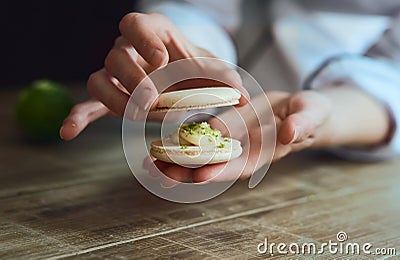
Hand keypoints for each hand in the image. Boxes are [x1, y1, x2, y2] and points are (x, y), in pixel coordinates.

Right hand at [60, 12, 247, 139]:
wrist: (182, 79)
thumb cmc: (195, 69)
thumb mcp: (212, 71)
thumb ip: (226, 80)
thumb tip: (243, 98)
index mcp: (152, 34)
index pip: (136, 25)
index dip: (143, 39)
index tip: (160, 59)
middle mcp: (128, 50)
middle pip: (116, 56)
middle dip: (132, 79)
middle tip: (152, 99)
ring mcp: (115, 74)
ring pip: (99, 79)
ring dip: (114, 99)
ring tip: (134, 116)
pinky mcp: (110, 97)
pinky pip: (90, 103)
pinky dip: (79, 116)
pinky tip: (69, 132)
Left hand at [144, 90, 331, 184]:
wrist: (297, 108)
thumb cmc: (310, 113)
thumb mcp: (311, 115)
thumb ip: (302, 125)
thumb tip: (289, 133)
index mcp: (263, 155)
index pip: (239, 167)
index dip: (220, 172)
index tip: (198, 176)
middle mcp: (241, 152)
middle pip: (212, 165)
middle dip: (186, 171)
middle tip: (159, 174)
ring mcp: (229, 141)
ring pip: (199, 153)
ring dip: (175, 159)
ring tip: (148, 163)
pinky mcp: (222, 128)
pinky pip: (199, 134)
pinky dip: (179, 139)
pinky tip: (158, 141)